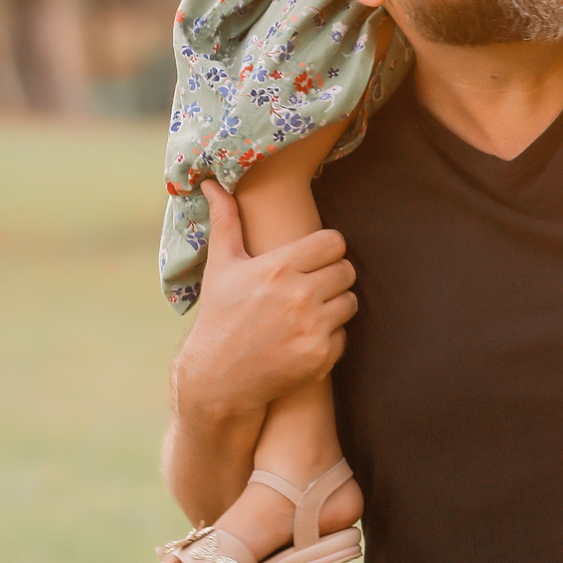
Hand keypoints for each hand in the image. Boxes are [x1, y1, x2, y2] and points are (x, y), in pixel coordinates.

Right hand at [175, 181, 357, 423]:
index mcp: (280, 267)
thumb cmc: (220, 316)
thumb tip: (211, 182)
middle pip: (347, 270)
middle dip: (332, 276)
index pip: (335, 242)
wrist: (217, 381)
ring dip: (335, 305)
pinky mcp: (320, 357)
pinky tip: (305, 338)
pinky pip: (345, 335)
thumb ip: (226, 221)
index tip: (312, 259)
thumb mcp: (221, 266)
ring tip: (309, 311)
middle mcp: (299, 295)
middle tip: (312, 286)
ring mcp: (311, 328)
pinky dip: (330, 337)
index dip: (326, 249)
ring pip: (350, 302)